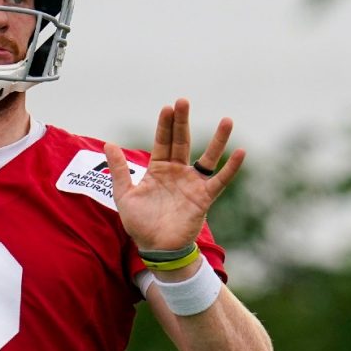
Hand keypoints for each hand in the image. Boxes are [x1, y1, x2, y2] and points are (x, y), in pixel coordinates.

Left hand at [103, 98, 244, 251]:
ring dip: (217, 140)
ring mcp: (192, 183)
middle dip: (182, 122)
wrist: (156, 248)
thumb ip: (119, 170)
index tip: (168, 107)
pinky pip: (220, 180)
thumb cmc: (140, 223)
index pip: (162, 141)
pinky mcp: (204, 197)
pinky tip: (241, 152)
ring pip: (207, 157)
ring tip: (227, 120)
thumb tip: (109, 144)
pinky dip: (231, 167)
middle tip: (184, 101)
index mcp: (158, 169)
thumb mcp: (124, 195)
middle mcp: (177, 172)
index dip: (165, 125)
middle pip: (181, 142)